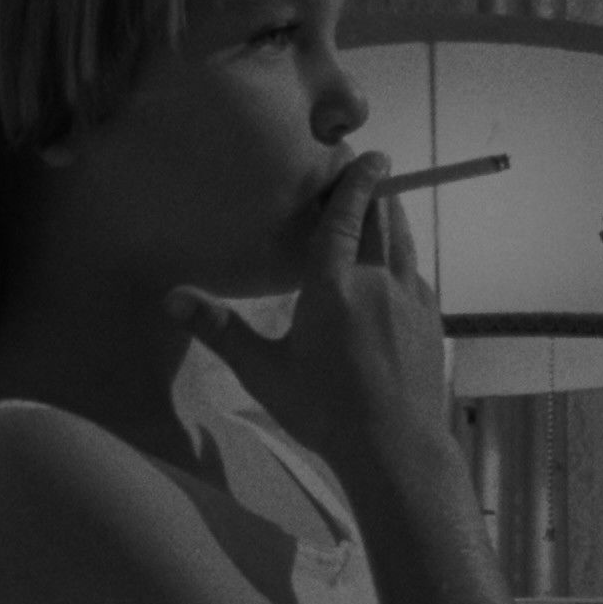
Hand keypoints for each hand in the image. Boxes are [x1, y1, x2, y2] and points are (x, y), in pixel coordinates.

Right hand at [166, 153, 450, 462]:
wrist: (396, 446)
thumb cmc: (324, 410)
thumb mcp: (264, 371)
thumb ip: (221, 330)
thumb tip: (170, 298)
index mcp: (334, 286)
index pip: (345, 219)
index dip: (356, 183)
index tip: (369, 157)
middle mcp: (379, 282)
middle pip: (382, 221)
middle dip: (378, 192)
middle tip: (375, 170)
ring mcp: (411, 300)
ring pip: (406, 244)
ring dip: (396, 220)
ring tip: (388, 205)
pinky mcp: (432, 321)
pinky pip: (417, 276)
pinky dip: (406, 259)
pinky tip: (399, 268)